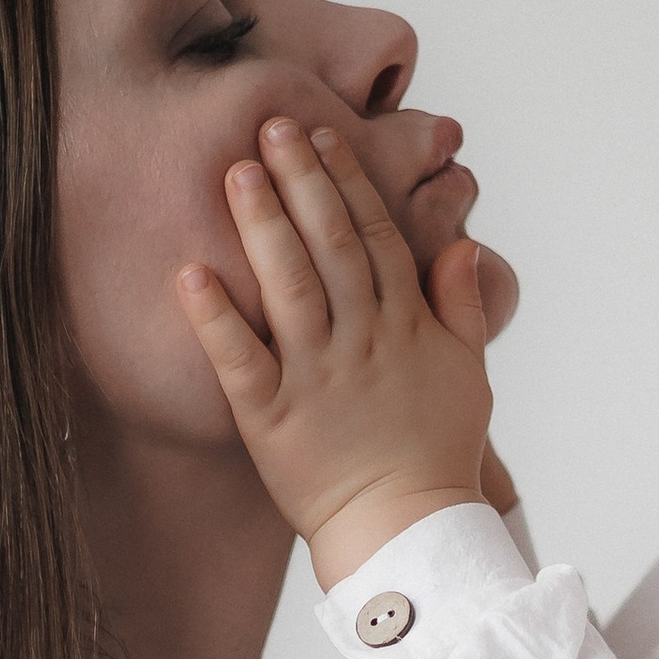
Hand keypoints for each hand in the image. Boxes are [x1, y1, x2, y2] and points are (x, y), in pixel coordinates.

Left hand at [178, 119, 493, 583]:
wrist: (409, 532)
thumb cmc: (437, 454)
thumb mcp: (469, 373)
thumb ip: (463, 304)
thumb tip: (459, 243)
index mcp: (406, 325)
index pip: (377, 235)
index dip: (348, 181)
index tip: (323, 134)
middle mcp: (362, 342)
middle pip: (333, 246)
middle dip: (302, 181)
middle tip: (272, 126)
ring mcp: (317, 379)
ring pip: (290, 288)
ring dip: (263, 227)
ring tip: (238, 173)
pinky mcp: (273, 420)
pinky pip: (239, 362)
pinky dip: (214, 318)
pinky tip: (188, 273)